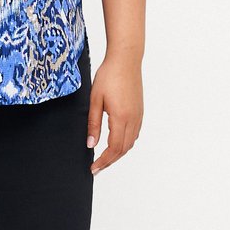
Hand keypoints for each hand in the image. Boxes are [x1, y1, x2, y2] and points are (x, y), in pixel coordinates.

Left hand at [86, 52, 143, 174]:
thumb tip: (90, 144)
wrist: (125, 60)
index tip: (93, 168)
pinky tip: (116, 143)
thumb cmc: (109, 76)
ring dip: (118, 153)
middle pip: (123, 149)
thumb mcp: (95, 100)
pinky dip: (125, 143)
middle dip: (110, 161)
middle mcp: (133, 119)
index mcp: (121, 118)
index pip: (113, 148)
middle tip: (96, 168)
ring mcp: (138, 116)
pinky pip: (134, 134)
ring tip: (104, 158)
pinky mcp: (139, 111)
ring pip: (130, 143)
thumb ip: (93, 124)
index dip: (103, 161)